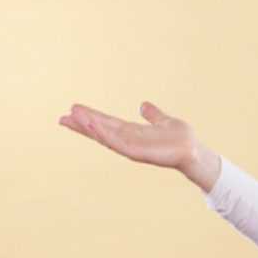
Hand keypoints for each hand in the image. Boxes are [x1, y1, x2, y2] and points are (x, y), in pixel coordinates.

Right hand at [58, 101, 221, 189]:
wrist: (193, 149)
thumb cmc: (180, 138)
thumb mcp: (163, 121)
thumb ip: (152, 114)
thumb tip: (143, 105)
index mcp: (132, 132)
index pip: (106, 123)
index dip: (90, 118)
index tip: (73, 111)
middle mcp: (128, 139)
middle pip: (101, 130)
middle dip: (83, 124)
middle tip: (63, 117)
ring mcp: (131, 146)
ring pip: (105, 135)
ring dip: (89, 127)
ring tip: (73, 117)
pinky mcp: (136, 152)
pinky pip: (117, 142)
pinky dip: (104, 134)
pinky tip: (93, 126)